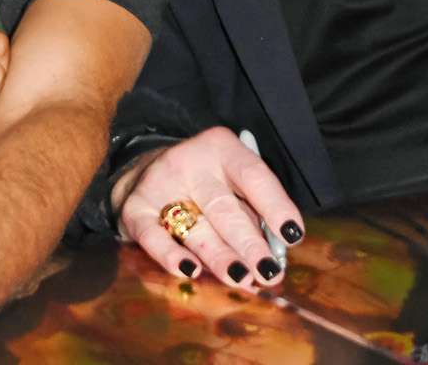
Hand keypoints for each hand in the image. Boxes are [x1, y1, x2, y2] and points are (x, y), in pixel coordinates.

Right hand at [113, 127, 303, 289]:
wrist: (145, 172)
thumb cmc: (205, 184)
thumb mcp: (231, 182)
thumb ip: (253, 213)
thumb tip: (276, 256)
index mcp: (221, 149)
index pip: (253, 176)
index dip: (275, 206)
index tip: (292, 235)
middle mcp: (190, 162)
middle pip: (223, 207)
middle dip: (248, 243)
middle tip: (268, 270)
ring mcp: (158, 184)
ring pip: (194, 227)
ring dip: (219, 257)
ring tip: (241, 278)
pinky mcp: (134, 209)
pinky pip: (153, 236)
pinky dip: (170, 255)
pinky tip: (190, 271)